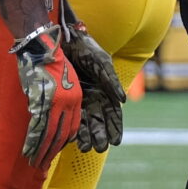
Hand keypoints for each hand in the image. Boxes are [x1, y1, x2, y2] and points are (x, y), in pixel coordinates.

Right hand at [13, 29, 84, 164]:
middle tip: (41, 165)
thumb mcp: (62, 81)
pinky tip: (27, 151)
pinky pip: (37, 126)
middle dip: (50, 152)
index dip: (61, 142)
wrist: (40, 45)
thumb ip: (61, 99)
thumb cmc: (49, 60)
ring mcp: (55, 102)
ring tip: (34, 163)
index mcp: (76, 98)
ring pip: (49, 134)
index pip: (71, 128)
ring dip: (41, 151)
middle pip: (60, 134)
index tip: (52, 153)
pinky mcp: (41, 100)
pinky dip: (32, 140)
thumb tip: (48, 116)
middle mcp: (68, 103)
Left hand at [67, 27, 125, 152]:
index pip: (113, 114)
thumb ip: (111, 81)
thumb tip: (123, 100)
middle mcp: (93, 99)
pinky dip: (71, 127)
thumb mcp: (102, 63)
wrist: (64, 40)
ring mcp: (79, 100)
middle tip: (99, 148)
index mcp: (106, 91)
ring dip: (86, 136)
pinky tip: (72, 138)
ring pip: (85, 122)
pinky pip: (69, 116)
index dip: (115, 128)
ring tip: (86, 147)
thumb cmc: (86, 49)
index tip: (116, 141)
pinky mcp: (65, 99)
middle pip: (99, 122)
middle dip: (100, 136)